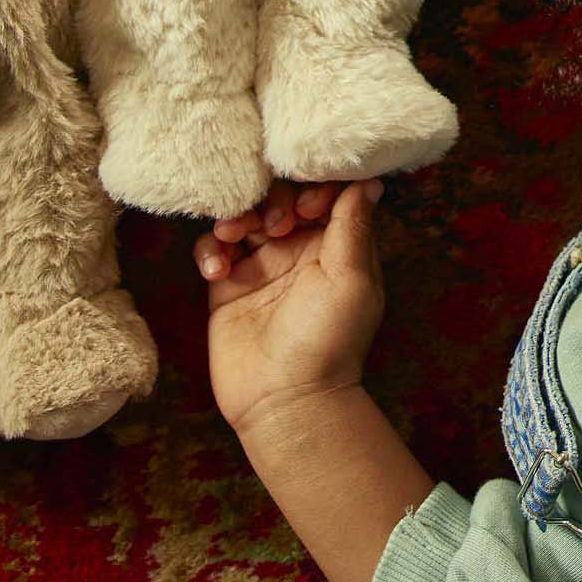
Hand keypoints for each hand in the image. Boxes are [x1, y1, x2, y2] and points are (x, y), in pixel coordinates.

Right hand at [195, 178, 387, 438]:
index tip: (309, 207)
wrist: (285, 400)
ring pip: (245, 215)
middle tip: (276, 226)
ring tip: (237, 235)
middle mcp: (300, 249)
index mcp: (337, 244)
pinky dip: (212, 249)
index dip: (315, 186)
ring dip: (239, 215)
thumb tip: (370, 181)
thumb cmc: (329, 342)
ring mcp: (262, 266)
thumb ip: (353, 227)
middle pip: (283, 197)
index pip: (326, 192)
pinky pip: (214, 249)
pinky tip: (218, 270)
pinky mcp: (228, 286)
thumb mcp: (352, 280)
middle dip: (276, 200)